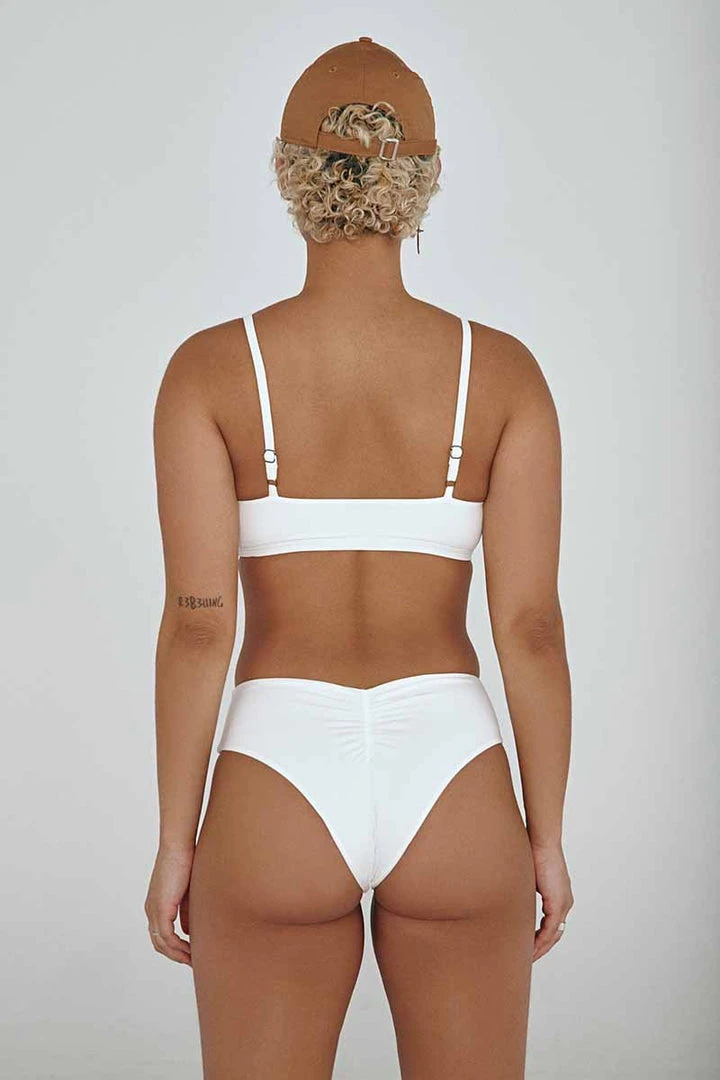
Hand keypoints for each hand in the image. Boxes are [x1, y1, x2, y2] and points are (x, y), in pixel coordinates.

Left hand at [144, 846, 193, 965]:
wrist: (178, 847)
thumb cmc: (185, 862)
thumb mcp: (186, 892)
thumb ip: (185, 912)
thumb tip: (188, 932)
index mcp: (155, 904)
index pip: (161, 933)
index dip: (173, 946)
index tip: (189, 953)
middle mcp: (151, 910)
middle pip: (158, 943)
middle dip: (175, 955)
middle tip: (191, 962)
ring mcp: (154, 910)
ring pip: (162, 943)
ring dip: (177, 954)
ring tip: (193, 961)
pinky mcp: (161, 909)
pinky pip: (168, 936)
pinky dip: (178, 947)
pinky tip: (190, 950)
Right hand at [531, 841, 573, 961]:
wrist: (542, 841)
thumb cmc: (534, 851)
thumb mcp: (530, 876)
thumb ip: (525, 888)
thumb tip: (513, 893)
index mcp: (560, 895)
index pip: (553, 922)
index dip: (542, 936)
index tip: (529, 944)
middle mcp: (565, 901)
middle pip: (555, 933)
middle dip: (542, 946)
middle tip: (529, 956)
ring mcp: (563, 903)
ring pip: (554, 934)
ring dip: (541, 947)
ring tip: (529, 957)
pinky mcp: (558, 903)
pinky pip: (550, 930)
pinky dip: (541, 941)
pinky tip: (531, 948)